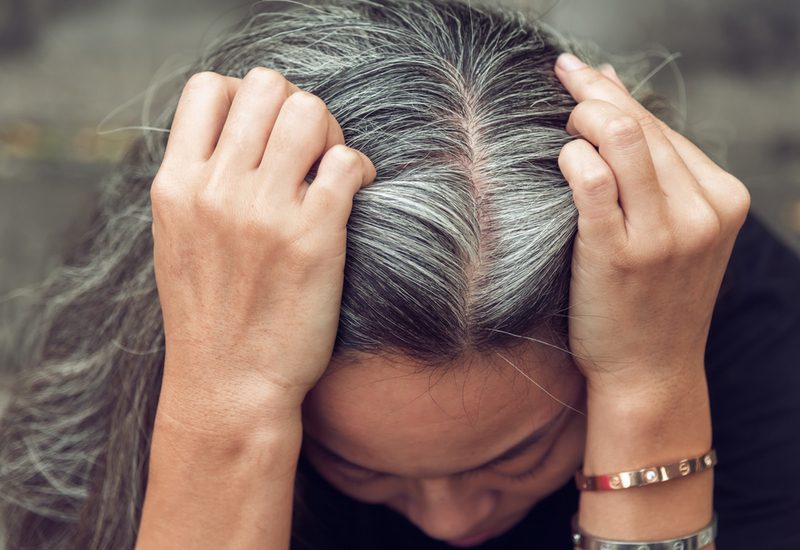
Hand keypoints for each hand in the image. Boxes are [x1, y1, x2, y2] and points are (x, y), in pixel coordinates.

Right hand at [150, 68, 375, 417]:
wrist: (229, 386)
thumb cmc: (209, 315)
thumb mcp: (179, 239)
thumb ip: (199, 182)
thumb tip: (242, 134)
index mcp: (175, 185)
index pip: (209, 88)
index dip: (245, 97)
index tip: (263, 135)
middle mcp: (216, 189)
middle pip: (267, 86)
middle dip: (295, 108)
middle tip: (306, 150)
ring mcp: (265, 212)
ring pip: (310, 112)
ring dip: (330, 132)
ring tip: (330, 168)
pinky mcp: (314, 236)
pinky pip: (346, 162)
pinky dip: (358, 168)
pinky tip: (353, 192)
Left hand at [554, 54, 749, 397]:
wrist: (649, 371)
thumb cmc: (651, 298)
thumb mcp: (673, 229)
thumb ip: (652, 168)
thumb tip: (610, 94)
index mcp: (722, 197)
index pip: (660, 125)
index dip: (614, 93)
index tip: (582, 75)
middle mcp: (701, 211)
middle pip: (640, 124)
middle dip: (592, 95)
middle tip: (561, 89)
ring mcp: (664, 234)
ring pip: (621, 138)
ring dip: (581, 119)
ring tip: (561, 127)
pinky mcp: (621, 254)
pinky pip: (592, 181)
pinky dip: (571, 158)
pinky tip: (560, 161)